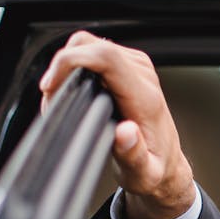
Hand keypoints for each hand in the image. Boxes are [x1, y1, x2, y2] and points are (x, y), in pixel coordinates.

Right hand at [38, 31, 195, 218]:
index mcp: (145, 98)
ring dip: (67, 64)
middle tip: (51, 97)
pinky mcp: (129, 66)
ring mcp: (137, 67)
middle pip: (92, 44)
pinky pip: (94, 50)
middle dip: (62, 65)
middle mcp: (143, 76)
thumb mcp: (144, 174)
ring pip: (90, 44)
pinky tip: (73, 89)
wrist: (168, 164)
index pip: (105, 57)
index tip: (51, 85)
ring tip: (60, 95)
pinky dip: (76, 64)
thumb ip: (134, 155)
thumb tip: (125, 132)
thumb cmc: (154, 169)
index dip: (70, 62)